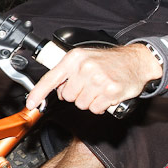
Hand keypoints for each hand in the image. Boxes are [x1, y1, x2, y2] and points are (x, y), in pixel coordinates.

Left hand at [25, 44, 162, 114]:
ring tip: (98, 89)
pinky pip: (95, 109)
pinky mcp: (111, 91)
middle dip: (76, 95)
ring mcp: (98, 80)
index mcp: (74, 58)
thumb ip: (68, 72)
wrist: (136, 60)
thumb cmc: (109, 61)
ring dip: (89, 101)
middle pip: (67, 96)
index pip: (51, 78)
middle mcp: (85, 68)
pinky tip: (106, 95)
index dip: (38, 93)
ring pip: (80, 104)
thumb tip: (55, 90)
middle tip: (88, 86)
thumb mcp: (84, 58)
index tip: (31, 103)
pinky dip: (100, 106)